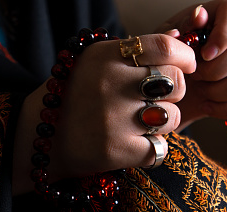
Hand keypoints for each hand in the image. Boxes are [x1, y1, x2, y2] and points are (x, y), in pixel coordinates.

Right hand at [13, 33, 195, 194]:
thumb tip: (180, 46)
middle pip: (175, 82)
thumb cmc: (75, 99)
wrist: (40, 139)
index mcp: (104, 56)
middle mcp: (109, 82)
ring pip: (172, 116)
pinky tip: (135, 146)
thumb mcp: (93, 64)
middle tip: (157, 101)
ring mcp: (113, 117)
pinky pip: (160, 148)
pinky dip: (153, 150)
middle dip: (175, 93)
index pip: (164, 46)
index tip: (186, 66)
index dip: (184, 56)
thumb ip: (130, 56)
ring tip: (142, 126)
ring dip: (164, 123)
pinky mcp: (116, 149)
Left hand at [157, 0, 226, 127]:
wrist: (169, 95)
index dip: (223, 34)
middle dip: (213, 70)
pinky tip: (207, 105)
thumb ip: (179, 30)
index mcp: (216, 19)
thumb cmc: (166, 63)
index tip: (204, 55)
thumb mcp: (164, 46)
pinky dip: (225, 108)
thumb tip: (199, 17)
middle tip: (193, 76)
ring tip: (200, 90)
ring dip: (219, 90)